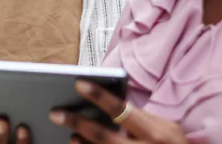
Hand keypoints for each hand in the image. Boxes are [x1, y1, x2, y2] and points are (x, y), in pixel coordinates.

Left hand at [49, 80, 187, 143]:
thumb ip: (140, 118)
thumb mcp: (166, 129)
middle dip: (78, 123)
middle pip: (104, 137)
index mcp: (156, 133)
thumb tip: (106, 104)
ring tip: (70, 135)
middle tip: (55, 113)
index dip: (100, 96)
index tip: (78, 83)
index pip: (122, 111)